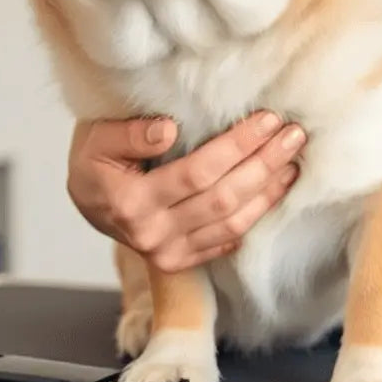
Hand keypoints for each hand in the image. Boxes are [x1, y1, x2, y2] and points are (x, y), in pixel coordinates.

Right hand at [66, 111, 305, 271]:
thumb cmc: (96, 157)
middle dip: (264, 164)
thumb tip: (168, 130)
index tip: (268, 119)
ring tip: (294, 159)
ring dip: (269, 191)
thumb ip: (130, 134)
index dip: (237, 145)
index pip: (197, 171)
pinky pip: (226, 242)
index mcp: (130, 202)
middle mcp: (150, 234)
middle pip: (222, 198)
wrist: (87, 194)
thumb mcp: (97, 136)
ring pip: (231, 223)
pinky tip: (277, 189)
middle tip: (294, 135)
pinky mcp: (178, 262)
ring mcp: (165, 253)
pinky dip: (256, 216)